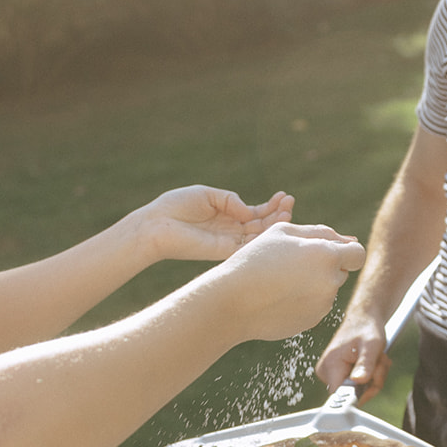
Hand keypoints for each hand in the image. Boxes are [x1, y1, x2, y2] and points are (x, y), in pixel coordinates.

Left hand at [137, 187, 293, 261]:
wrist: (156, 224)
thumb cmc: (176, 206)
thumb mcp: (207, 194)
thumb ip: (231, 199)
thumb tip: (250, 210)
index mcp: (226, 215)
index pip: (255, 212)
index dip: (270, 205)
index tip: (283, 196)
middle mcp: (230, 230)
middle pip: (261, 224)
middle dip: (277, 213)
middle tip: (290, 201)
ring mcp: (228, 241)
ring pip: (259, 235)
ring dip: (275, 224)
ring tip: (287, 210)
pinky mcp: (223, 251)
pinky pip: (248, 246)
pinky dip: (263, 238)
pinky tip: (275, 225)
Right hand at [215, 223, 364, 341]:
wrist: (233, 301)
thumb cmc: (256, 260)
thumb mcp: (284, 232)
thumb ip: (322, 233)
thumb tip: (350, 240)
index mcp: (327, 255)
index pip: (358, 253)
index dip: (345, 251)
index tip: (326, 252)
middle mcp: (331, 282)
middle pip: (342, 272)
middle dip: (325, 267)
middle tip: (291, 265)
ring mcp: (322, 305)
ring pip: (327, 290)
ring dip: (312, 284)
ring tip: (280, 281)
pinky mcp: (311, 322)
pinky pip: (315, 307)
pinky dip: (303, 301)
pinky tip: (278, 297)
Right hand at [315, 313, 390, 400]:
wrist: (363, 319)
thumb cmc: (367, 329)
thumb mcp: (371, 346)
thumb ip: (365, 364)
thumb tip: (357, 381)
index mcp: (331, 365)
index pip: (340, 395)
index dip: (359, 393)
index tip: (370, 380)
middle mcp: (325, 371)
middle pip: (351, 394)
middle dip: (371, 382)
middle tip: (378, 364)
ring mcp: (329, 374)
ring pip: (356, 391)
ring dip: (372, 378)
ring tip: (376, 360)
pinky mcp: (336, 374)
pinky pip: (355, 386)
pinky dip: (368, 376)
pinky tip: (371, 363)